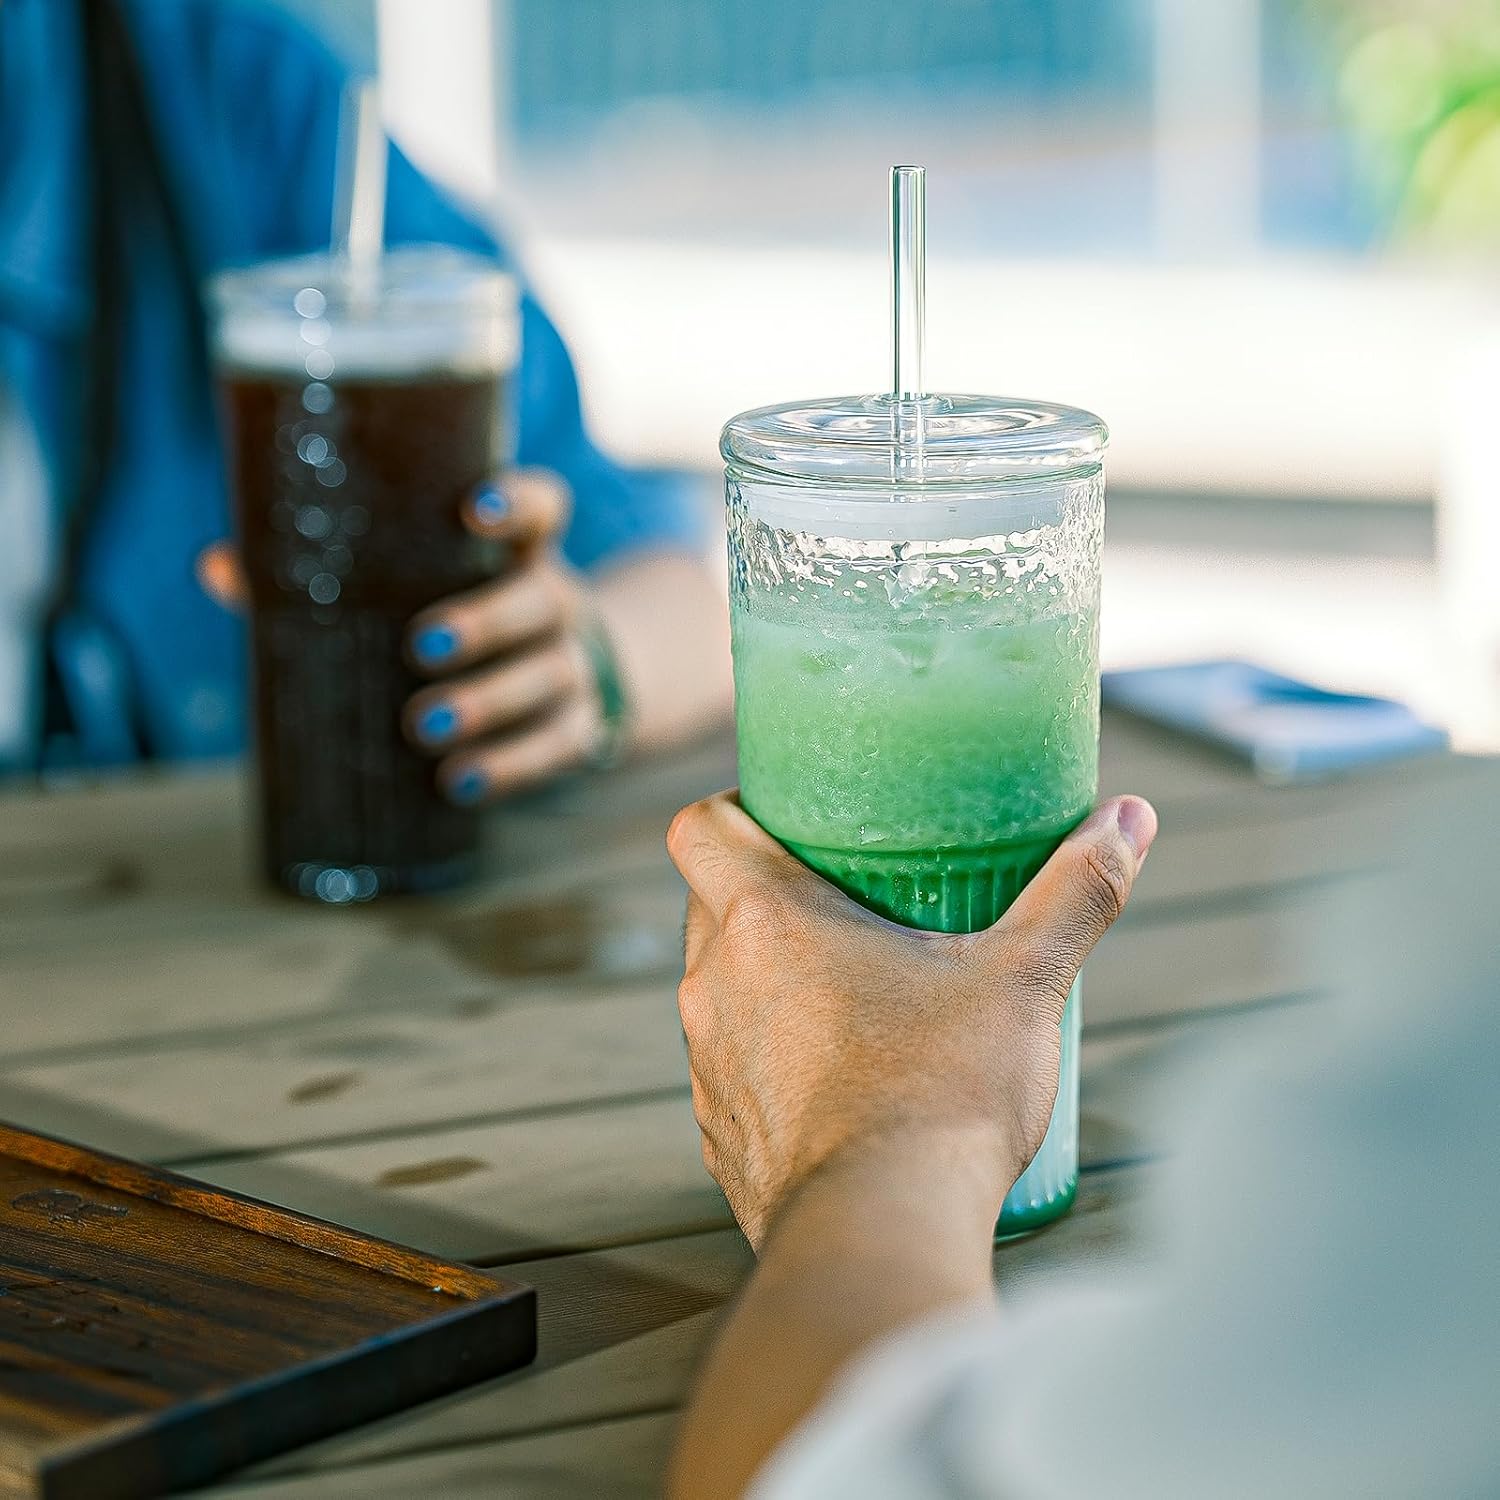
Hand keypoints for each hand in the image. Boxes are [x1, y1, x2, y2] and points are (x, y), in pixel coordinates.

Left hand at [200, 469, 607, 803]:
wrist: (568, 684)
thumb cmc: (458, 617)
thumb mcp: (420, 589)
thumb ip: (329, 575)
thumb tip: (219, 564)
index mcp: (520, 552)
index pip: (544, 509)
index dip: (519, 503)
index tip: (474, 508)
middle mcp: (557, 602)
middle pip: (541, 600)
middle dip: (485, 622)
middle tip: (419, 646)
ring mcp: (574, 666)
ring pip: (547, 676)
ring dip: (488, 701)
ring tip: (425, 726)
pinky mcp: (581, 727)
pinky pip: (557, 747)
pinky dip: (510, 766)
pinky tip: (460, 781)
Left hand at [666, 793, 1156, 1248]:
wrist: (887, 1229)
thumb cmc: (942, 1093)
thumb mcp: (1023, 979)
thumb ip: (1075, 891)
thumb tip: (1129, 820)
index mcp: (765, 921)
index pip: (699, 829)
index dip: (733, 809)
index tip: (784, 816)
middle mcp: (714, 984)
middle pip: (706, 902)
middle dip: (758, 888)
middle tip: (838, 892)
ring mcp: (708, 1064)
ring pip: (714, 988)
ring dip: (759, 976)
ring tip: (842, 984)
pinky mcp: (719, 1133)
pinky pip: (727, 1069)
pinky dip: (765, 1057)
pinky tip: (831, 1075)